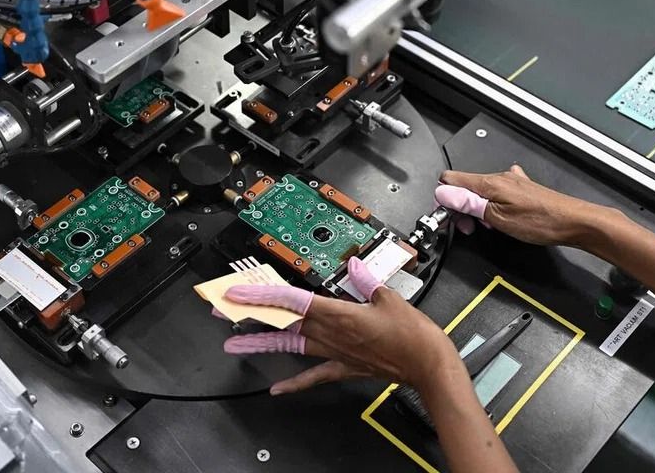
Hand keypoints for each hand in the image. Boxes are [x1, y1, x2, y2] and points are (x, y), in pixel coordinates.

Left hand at [222, 258, 454, 394]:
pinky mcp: (345, 367)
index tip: (241, 292)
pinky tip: (277, 389)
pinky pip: (315, 375)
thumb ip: (367, 280)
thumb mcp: (389, 297)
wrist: (428, 365)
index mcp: (339, 314)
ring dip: (263, 342)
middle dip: (253, 315)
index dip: (263, 295)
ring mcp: (335, 353)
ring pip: (292, 345)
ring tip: (236, 345)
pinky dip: (295, 383)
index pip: (293, 301)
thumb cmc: (413, 334)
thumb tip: (354, 265)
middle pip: (283, 321)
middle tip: (225, 311)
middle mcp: (331, 334)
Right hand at [436, 165, 605, 246]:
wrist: (574, 222)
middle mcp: (500, 178)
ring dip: (476, 210)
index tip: (449, 216)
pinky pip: (496, 194)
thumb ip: (468, 204)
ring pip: (479, 192)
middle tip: (468, 227)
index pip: (450, 180)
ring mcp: (511, 182)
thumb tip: (443, 193)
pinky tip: (499, 217)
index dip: (444, 199)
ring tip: (486, 226)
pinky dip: (491, 206)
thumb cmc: (542, 221)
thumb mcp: (498, 217)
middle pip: (463, 187)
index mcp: (490, 183)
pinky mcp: (520, 190)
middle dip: (460, 208)